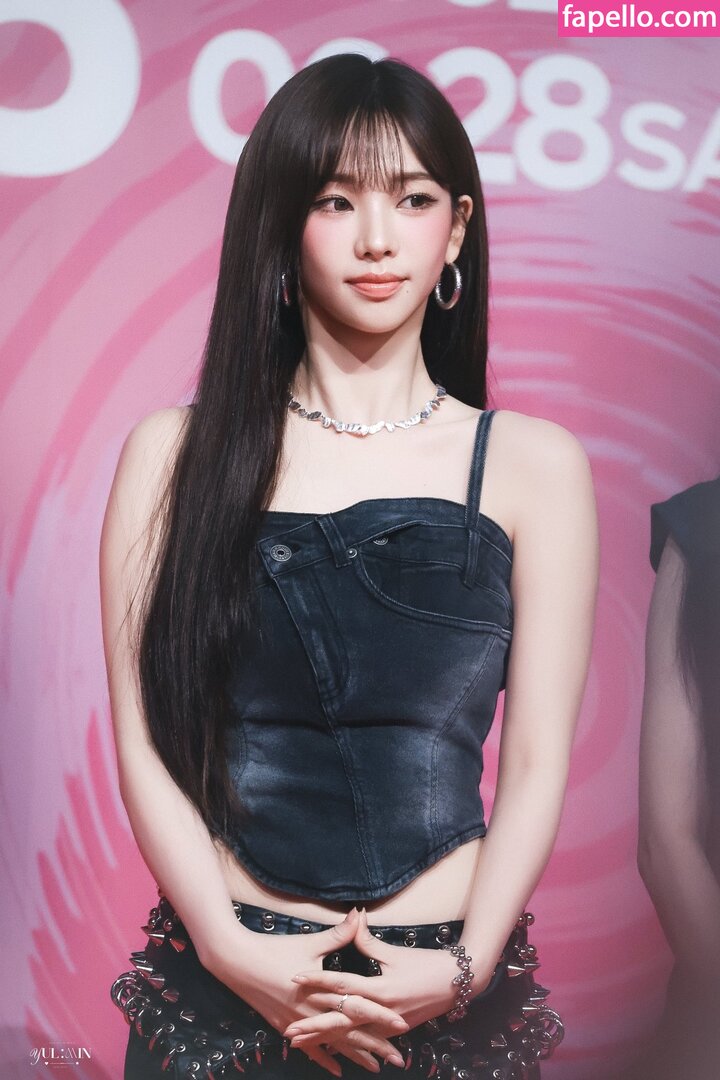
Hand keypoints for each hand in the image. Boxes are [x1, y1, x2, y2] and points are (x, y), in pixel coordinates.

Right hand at [210, 907, 407, 1075]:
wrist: (238, 962)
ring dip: (355, 1055)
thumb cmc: (275, 949)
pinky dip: (324, 1059)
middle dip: (375, 1046)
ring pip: (333, 1043)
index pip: (359, 1007)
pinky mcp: (286, 1027)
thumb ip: (339, 933)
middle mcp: (313, 1012)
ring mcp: (299, 1023)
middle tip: (398, 1060)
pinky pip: (309, 1048)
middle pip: (350, 1032)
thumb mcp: (310, 943)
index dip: (380, 1016)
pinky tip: (338, 1071)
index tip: (402, 1024)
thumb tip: (360, 913)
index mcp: (322, 991)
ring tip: (376, 1067)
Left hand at [284, 909, 495, 1050]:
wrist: (457, 984)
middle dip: (313, 1026)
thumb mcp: (396, 953)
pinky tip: (331, 1050)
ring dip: (325, 1039)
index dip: (318, 980)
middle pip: (341, 1020)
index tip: (296, 978)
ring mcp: (387, 1026)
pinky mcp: (393, 1032)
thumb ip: (369, 941)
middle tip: (289, 1030)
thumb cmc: (426, 964)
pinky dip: (347, 1045)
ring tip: (301, 1043)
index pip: (342, 983)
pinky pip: (366, 1040)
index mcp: (380, 989)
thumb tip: (355, 918)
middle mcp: (381, 1011)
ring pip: (351, 1035)